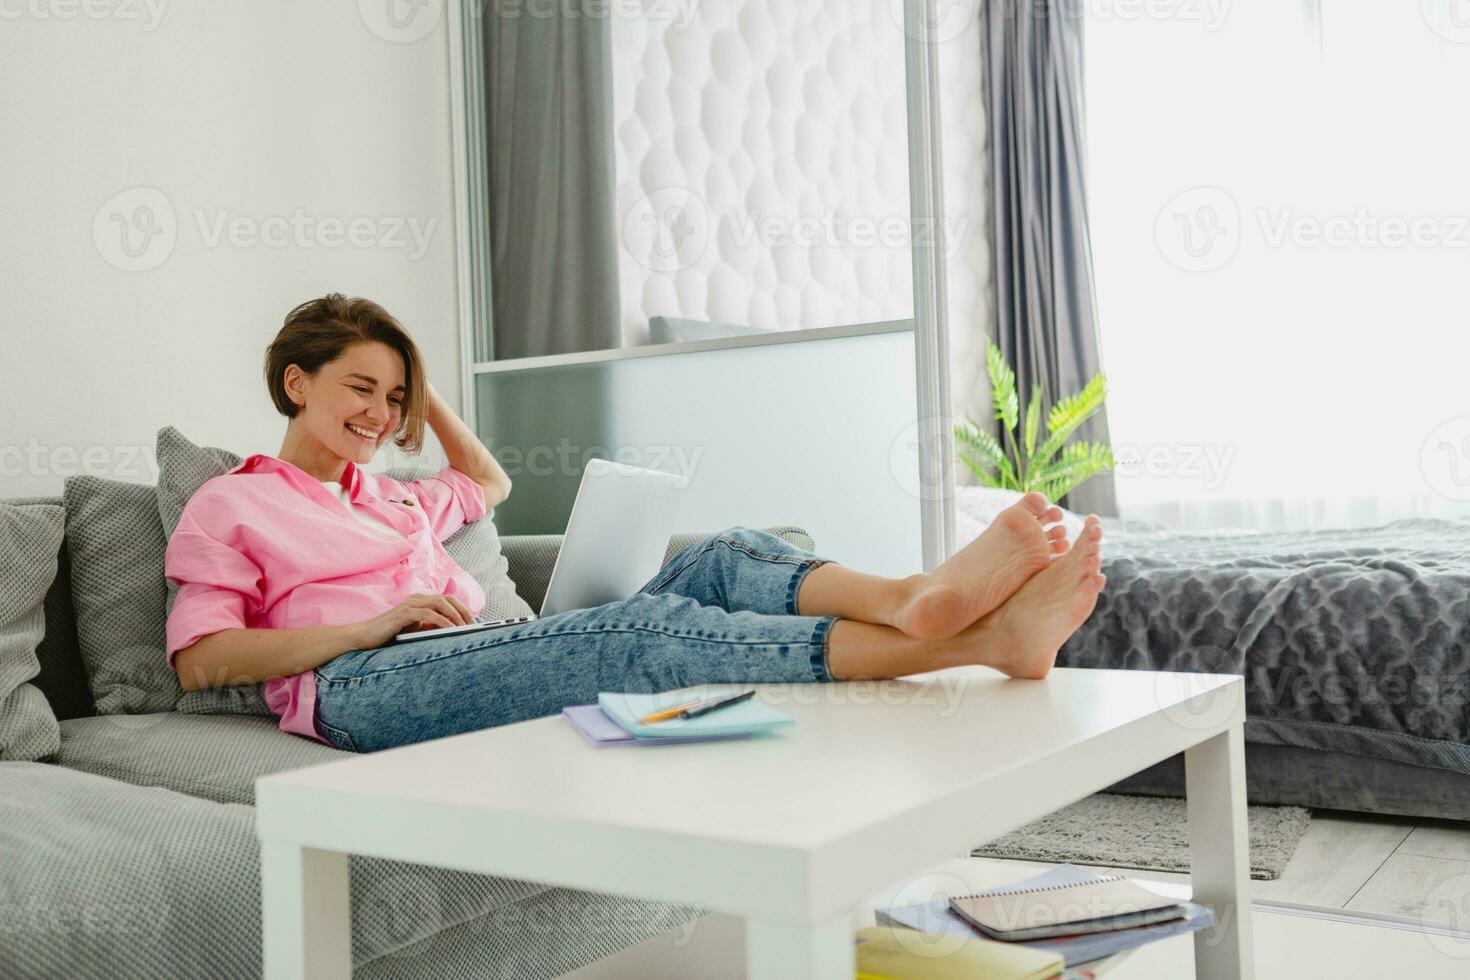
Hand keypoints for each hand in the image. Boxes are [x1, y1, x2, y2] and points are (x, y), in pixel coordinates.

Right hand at [351, 593, 475, 648]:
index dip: (463, 609)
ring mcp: (410, 604)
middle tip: (474, 626)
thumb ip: (431, 627)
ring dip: (455, 615)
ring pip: (440, 603)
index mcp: (421, 601)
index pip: (448, 600)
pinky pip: (428, 613)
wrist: (365, 637)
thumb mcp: (416, 631)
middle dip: (464, 611)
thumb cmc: (390, 635)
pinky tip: (451, 630)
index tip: (475, 623)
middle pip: (448, 599)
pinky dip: (442, 621)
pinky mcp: (403, 613)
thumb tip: (454, 630)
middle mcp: (417, 598)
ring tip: (465, 628)